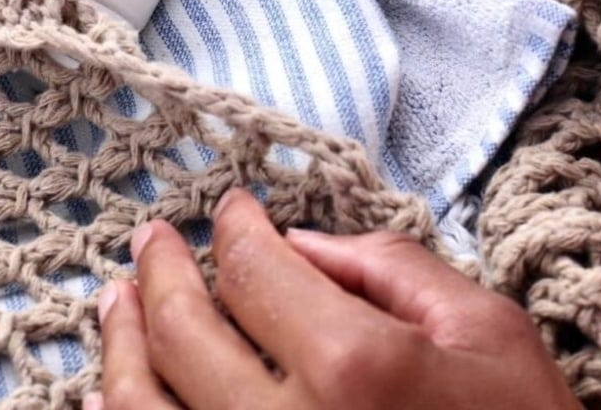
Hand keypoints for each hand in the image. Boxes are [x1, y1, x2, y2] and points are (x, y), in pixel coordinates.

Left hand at [87, 189, 579, 409]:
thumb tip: (298, 240)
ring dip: (122, 345)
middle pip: (185, 332)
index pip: (256, 269)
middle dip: (162, 270)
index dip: (236, 227)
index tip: (232, 209)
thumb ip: (387, 267)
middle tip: (152, 238)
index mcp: (356, 367)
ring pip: (145, 409)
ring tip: (118, 299)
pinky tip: (114, 395)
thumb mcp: (486, 331)